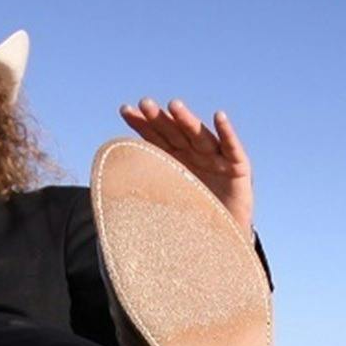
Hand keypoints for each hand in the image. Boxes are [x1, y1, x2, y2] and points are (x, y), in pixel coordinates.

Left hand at [118, 98, 252, 236]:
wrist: (222, 242)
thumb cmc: (190, 224)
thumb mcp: (162, 207)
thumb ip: (143, 195)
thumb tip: (107, 190)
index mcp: (174, 163)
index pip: (155, 139)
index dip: (142, 124)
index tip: (125, 110)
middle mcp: (194, 156)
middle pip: (175, 133)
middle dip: (160, 118)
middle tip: (145, 103)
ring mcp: (216, 160)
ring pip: (200, 137)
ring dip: (187, 120)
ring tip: (174, 106)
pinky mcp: (238, 168)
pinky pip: (232, 148)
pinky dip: (227, 133)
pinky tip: (219, 116)